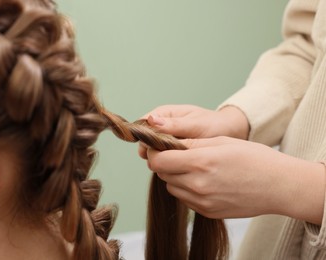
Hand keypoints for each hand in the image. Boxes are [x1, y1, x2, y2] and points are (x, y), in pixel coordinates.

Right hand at [138, 105, 248, 158]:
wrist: (230, 133)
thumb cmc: (214, 124)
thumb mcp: (195, 124)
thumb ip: (174, 125)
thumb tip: (151, 121)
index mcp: (163, 114)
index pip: (142, 125)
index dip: (143, 138)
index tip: (152, 150)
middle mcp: (160, 126)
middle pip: (144, 141)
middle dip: (153, 151)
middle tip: (170, 158)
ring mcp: (165, 139)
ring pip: (152, 152)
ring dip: (161, 158)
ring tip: (178, 163)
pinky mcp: (171, 152)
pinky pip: (162, 159)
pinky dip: (168, 163)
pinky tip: (178, 167)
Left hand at [147, 136, 324, 223]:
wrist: (279, 186)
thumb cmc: (254, 158)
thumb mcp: (221, 142)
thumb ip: (191, 143)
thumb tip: (167, 143)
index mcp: (201, 163)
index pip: (158, 161)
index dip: (154, 152)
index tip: (159, 147)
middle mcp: (198, 185)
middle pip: (162, 174)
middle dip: (164, 163)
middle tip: (177, 154)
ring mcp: (202, 202)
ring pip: (171, 187)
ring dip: (174, 176)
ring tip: (193, 167)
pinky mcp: (207, 212)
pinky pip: (185, 199)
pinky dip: (186, 189)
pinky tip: (203, 180)